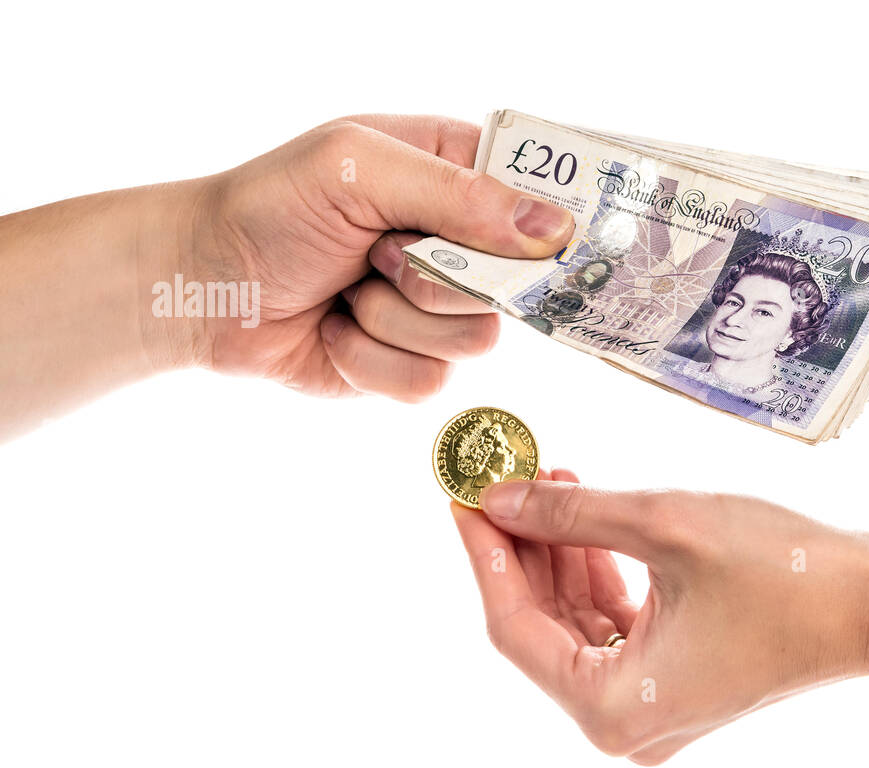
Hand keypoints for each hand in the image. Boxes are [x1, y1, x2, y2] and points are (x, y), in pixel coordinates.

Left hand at [176, 114, 574, 400]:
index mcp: (455, 175)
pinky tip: (334, 330)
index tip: (520, 244)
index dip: (540, 229)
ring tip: (346, 291)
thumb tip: (553, 230)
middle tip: (375, 254)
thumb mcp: (360, 171)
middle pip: (512, 285)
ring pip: (475, 342)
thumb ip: (458, 194)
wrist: (201, 287)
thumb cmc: (270, 209)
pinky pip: (431, 383)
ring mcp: (436, 309)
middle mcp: (457, 244)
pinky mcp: (409, 363)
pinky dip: (370, 361)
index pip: (539, 202)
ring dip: (394, 321)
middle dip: (434, 278)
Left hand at [452, 471, 868, 763]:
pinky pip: (616, 628)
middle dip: (524, 547)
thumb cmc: (785, 573)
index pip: (514, 627)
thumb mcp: (663, 527)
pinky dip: (600, 574)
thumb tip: (499, 498)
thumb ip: (569, 515)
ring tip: (553, 479)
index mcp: (611, 708)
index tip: (461, 494)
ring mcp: (652, 710)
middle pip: (542, 627)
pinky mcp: (677, 686)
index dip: (485, 554)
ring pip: (576, 624)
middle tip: (502, 476)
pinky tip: (590, 517)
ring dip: (562, 554)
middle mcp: (624, 725)